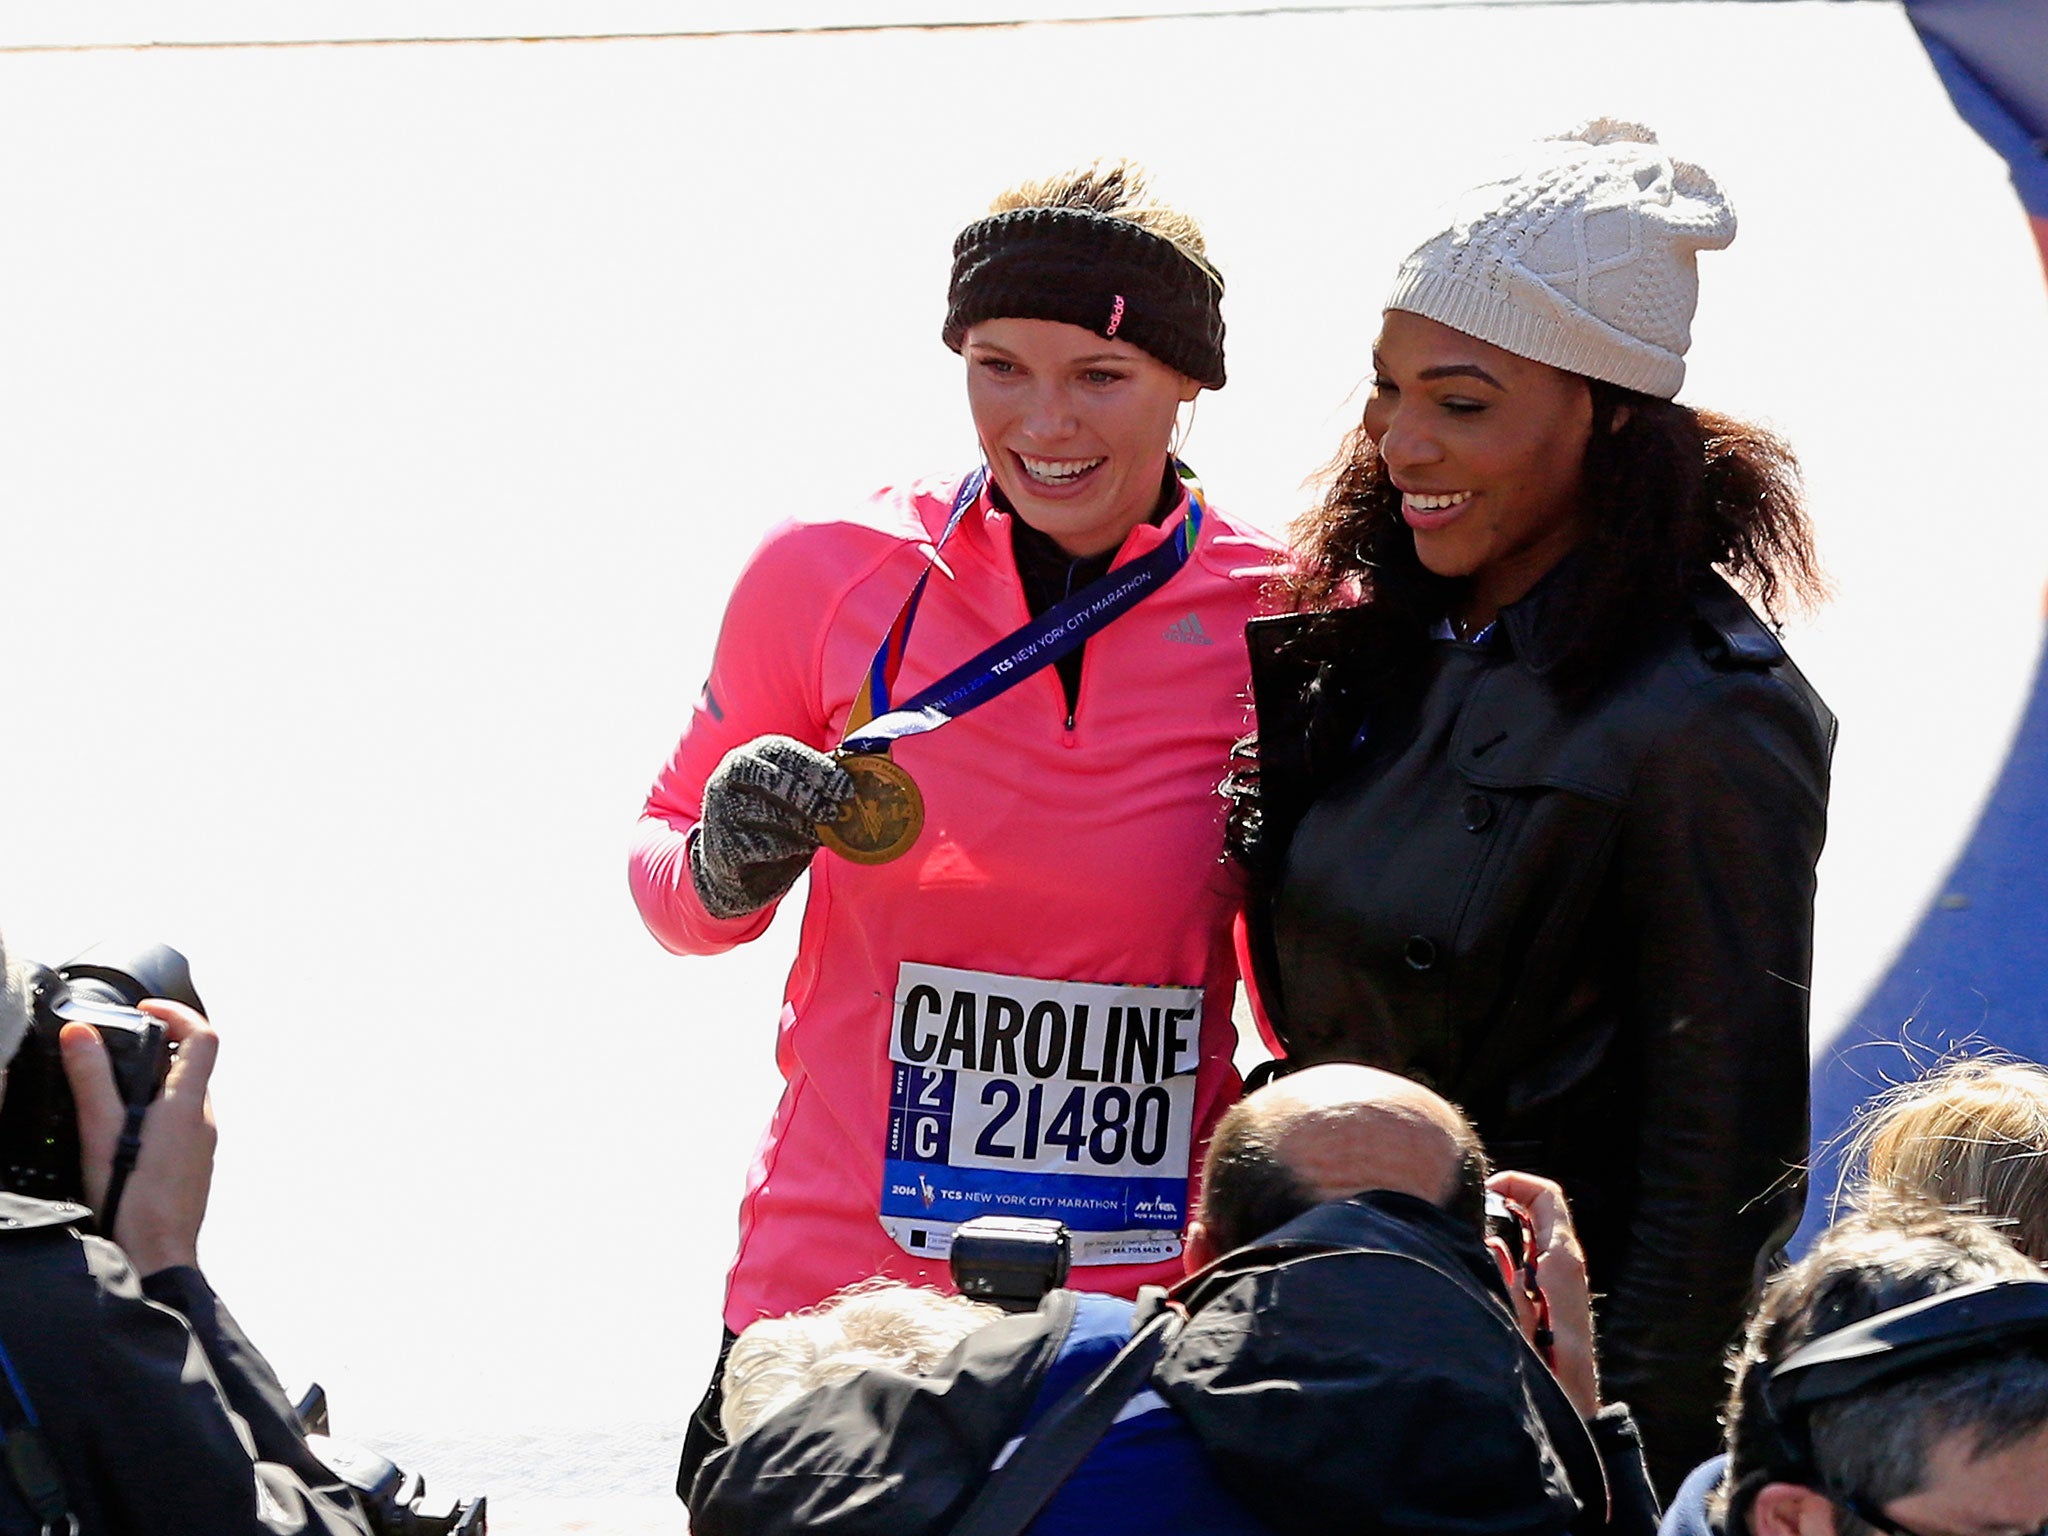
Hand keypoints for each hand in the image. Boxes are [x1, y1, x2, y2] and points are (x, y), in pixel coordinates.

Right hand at [60, 999, 216, 1274]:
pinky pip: (179, 1127)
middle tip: (117, 1050)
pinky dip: (154, 1115)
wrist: (158, 1257)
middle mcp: (204, 1121)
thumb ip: (91, 1080)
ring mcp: (202, 1145)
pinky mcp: (193, 1167)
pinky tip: (122, 1136)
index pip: (204, 1037)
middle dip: (157, 1050)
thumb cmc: (134, 1200)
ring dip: (153, 1085)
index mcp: (188, 1105)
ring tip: (110, 1094)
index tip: (146, 1009)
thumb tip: (81, 1033)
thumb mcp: (101, 1132)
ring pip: (184, 1098)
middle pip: (192, 1066)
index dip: (178, 1013)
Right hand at [691, 735, 853, 918]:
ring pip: (767, 812)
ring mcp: (720, 810)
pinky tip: (799, 849)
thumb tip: (858, 770)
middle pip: (771, 779)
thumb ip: (815, 783)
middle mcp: (728, 778)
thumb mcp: (789, 796)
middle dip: (808, 795)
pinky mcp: (722, 844)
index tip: (844, 787)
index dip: (816, 768)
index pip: (782, 751)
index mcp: (750, 757)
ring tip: (821, 834)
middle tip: (834, 812)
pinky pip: (762, 845)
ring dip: (802, 825)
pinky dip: (787, 848)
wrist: (732, 865)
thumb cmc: (770, 822)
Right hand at [1488, 1169, 1600, 1418]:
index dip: (1517, 1183)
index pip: (1547, 1197)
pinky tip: (1480, 1262)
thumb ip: (1504, 1286)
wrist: (1573, 1415)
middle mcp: (1565, 1267)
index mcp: (1562, 1264)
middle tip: (1471, 1203)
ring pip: (1532, 1234)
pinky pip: (1528, 1257)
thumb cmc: (1549, 1377)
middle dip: (1506, 1199)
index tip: (1485, 1189)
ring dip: (1503, 1224)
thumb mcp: (1518, 1329)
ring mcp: (1559, 1283)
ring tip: (1469, 1228)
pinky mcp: (1551, 1299)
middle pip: (1540, 1210)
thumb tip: (1491, 1242)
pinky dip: (1504, 1248)